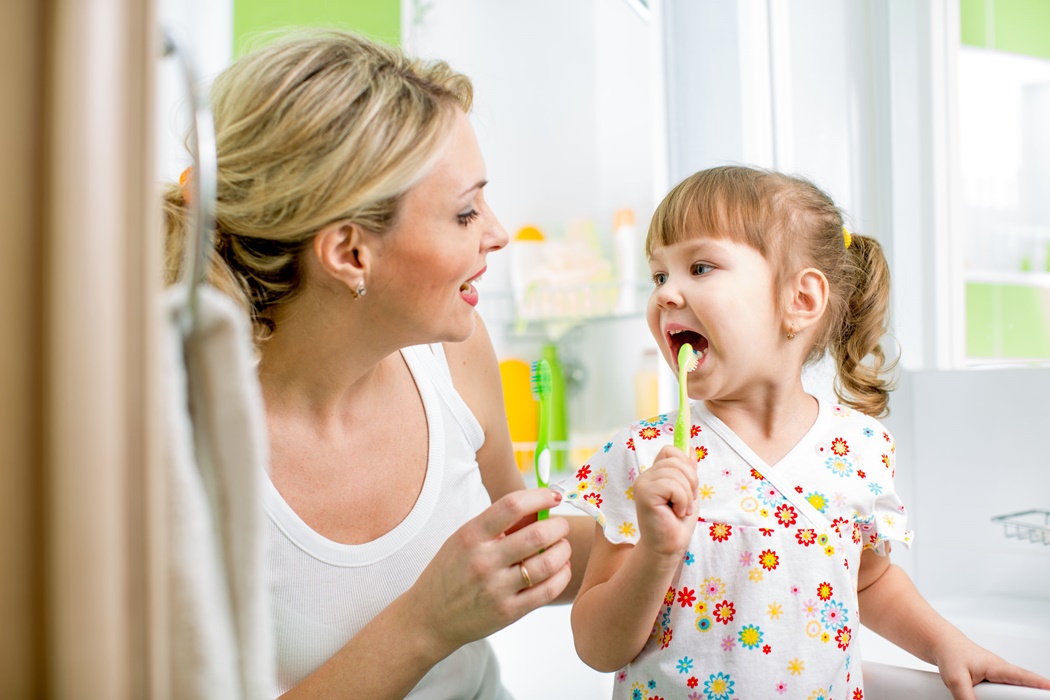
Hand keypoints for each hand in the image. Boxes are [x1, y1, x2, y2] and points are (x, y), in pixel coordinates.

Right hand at [407, 488, 571, 653]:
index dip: (539, 496)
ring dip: (563, 550)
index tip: (553, 495)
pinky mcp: (508, 612)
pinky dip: (562, 575)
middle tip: (561, 525)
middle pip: (537, 535)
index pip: (512, 505)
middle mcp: (483, 561)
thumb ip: (500, 525)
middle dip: (558, 526)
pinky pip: (548, 591)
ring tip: (562, 547)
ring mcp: (496, 589)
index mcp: (471, 536)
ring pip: (548, 563)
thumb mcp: (465, 540)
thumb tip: (540, 508)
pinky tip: (560, 568)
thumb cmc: (451, 572)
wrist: (430, 618)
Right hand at [632, 444, 698, 557]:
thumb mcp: (688, 492)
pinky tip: (676, 513)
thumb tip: (690, 448)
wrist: (669, 547)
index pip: (670, 451)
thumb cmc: (677, 523)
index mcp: (654, 474)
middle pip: (676, 459)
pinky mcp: (644, 493)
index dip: (685, 464)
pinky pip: (672, 485)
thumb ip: (687, 471)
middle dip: (690, 481)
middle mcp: (645, 476)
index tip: (689, 486)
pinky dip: (682, 500)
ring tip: (681, 509)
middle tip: (686, 503)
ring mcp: (642, 484)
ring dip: (687, 494)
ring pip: (676, 473)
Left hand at [935, 635, 1049, 699]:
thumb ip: (966, 697)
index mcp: (997, 667)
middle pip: (1020, 689)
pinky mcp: (993, 685)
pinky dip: (998, 698)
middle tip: (1009, 694)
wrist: (943, 646)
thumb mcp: (956, 679)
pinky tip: (987, 696)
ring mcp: (999, 679)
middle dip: (1024, 694)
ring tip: (984, 689)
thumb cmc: (951, 654)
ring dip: (1002, 697)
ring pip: (1008, 694)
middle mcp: (1003, 673)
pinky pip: (1000, 696)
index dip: (1039, 684)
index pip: (1023, 677)